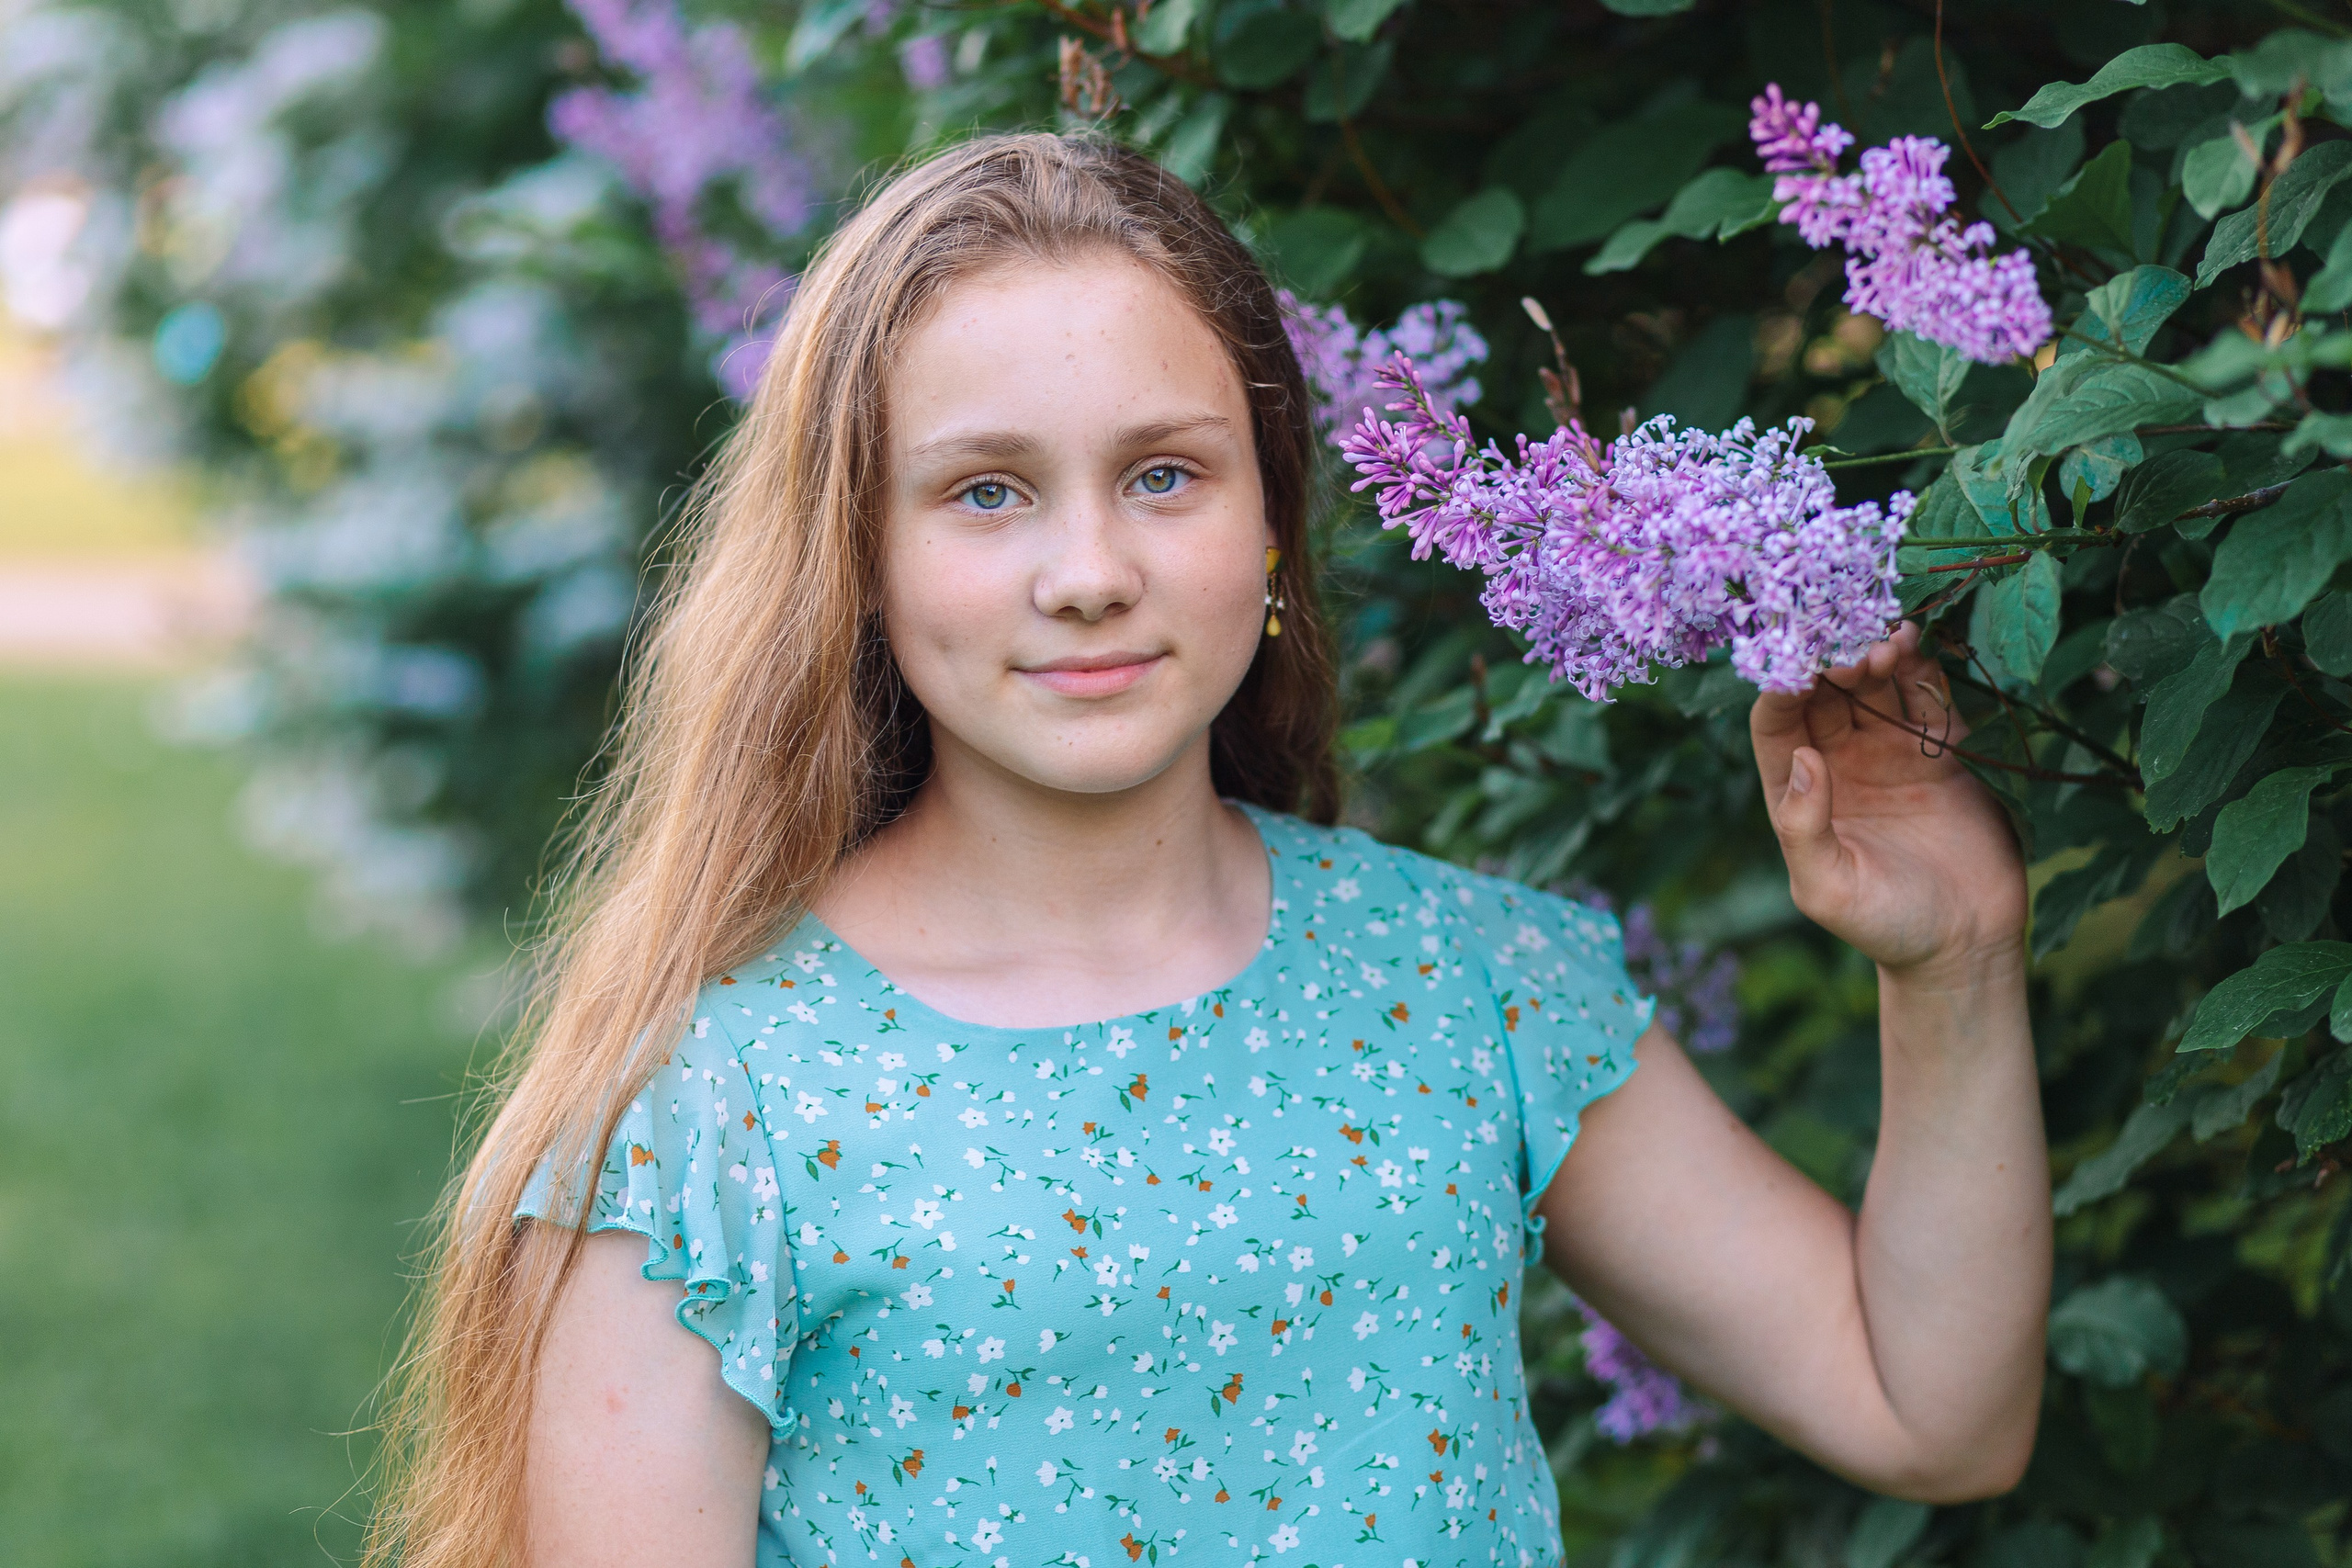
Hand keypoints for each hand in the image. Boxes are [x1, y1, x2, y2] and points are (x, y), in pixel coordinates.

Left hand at [1750, 622, 2027, 979]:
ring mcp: (1890, 752)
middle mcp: (1838, 761)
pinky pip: (1926, 699)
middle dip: (1833, 659)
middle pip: (1825, 692)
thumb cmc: (1883, 925)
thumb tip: (1802, 758)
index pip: (1776, 722)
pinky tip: (1918, 646)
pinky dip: (1923, 669)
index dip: (1783, 689)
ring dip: (1877, 655)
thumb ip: (1802, 828)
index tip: (1800, 666)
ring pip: (1875, 686)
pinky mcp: (1942, 753)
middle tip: (1852, 642)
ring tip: (1888, 641)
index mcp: (1797, 790)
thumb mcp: (1827, 887)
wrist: (1964, 944)